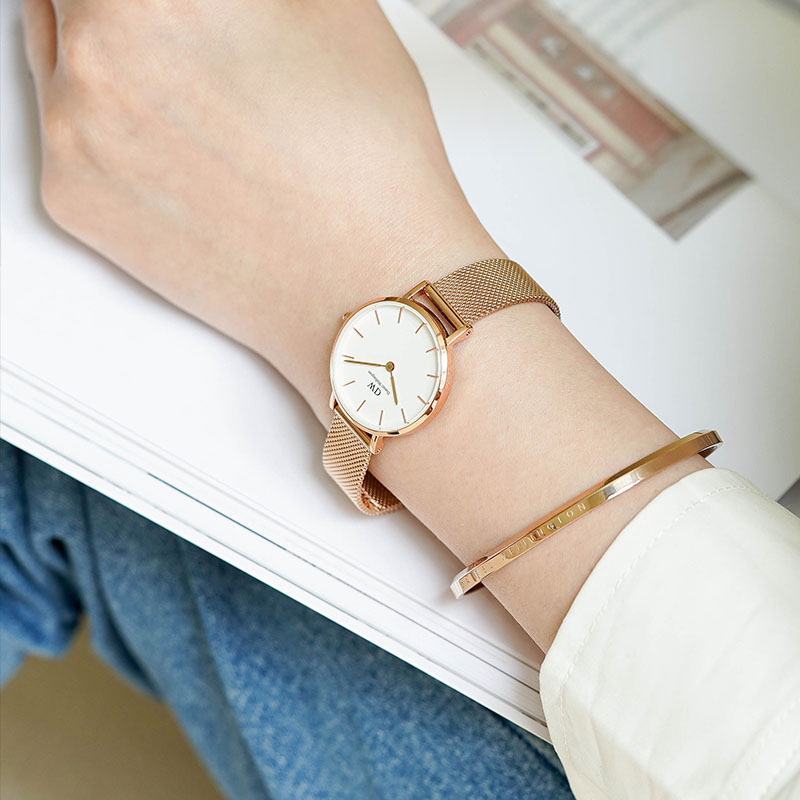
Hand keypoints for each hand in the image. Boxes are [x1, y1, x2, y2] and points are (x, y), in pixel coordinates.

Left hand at [21, 0, 500, 418]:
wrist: (367, 291)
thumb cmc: (368, 171)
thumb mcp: (331, 6)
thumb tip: (217, 0)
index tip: (195, 17)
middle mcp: (95, 53)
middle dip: (137, 13)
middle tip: (195, 43)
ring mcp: (71, 132)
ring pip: (62, 53)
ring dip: (114, 56)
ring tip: (197, 93)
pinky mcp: (72, 201)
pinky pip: (66, 133)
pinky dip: (110, 127)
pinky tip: (184, 149)